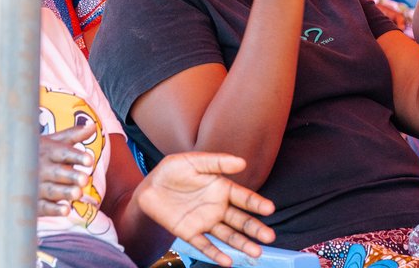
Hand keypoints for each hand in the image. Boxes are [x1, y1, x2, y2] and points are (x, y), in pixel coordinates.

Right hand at [37, 125, 96, 217]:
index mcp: (47, 152)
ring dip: (65, 192)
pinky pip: (43, 207)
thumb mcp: (52, 142)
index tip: (90, 160)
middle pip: (58, 173)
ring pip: (52, 190)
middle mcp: (41, 169)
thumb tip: (93, 126)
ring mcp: (36, 186)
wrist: (3, 171)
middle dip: (71, 176)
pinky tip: (66, 210)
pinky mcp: (33, 203)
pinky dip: (54, 210)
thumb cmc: (36, 154)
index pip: (63, 153)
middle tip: (85, 180)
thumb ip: (72, 136)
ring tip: (78, 193)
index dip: (76, 156)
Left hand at [137, 153, 276, 267]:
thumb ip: (217, 162)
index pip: (244, 198)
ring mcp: (206, 222)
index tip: (269, 209)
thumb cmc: (172, 171)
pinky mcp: (190, 233)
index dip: (256, 203)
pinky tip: (228, 261)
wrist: (149, 187)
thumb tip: (242, 162)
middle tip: (269, 237)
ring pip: (228, 235)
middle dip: (255, 228)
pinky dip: (216, 254)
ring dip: (242, 244)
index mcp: (222, 189)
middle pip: (240, 220)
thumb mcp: (193, 161)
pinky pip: (205, 245)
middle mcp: (218, 207)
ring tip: (256, 252)